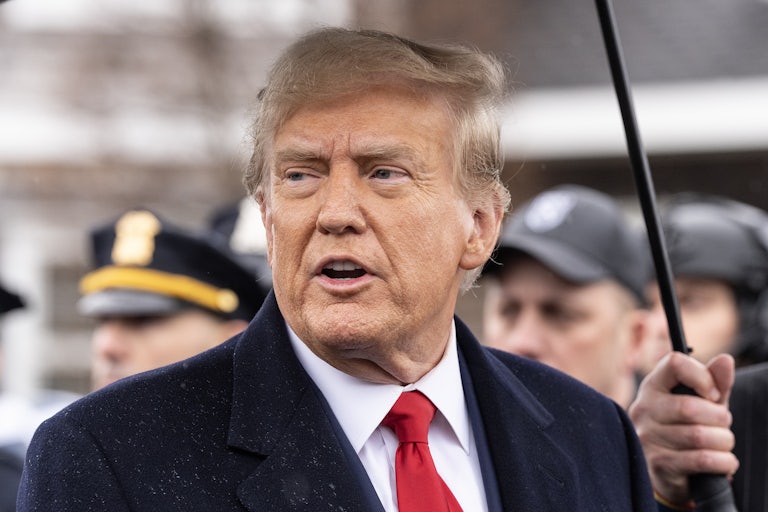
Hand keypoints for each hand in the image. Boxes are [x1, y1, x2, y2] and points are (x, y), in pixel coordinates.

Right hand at [628, 352, 737, 504]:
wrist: (669, 472)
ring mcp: (647, 437)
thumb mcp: (702, 403)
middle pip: (691, 407)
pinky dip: (723, 462)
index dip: (702, 376)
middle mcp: (644, 408)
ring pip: (700, 436)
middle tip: (722, 426)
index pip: (674, 364)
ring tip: (722, 445)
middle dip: (720, 419)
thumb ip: (715, 382)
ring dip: (724, 443)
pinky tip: (723, 462)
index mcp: (653, 386)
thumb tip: (725, 360)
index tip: (712, 395)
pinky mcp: (657, 464)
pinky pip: (702, 460)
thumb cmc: (686, 429)